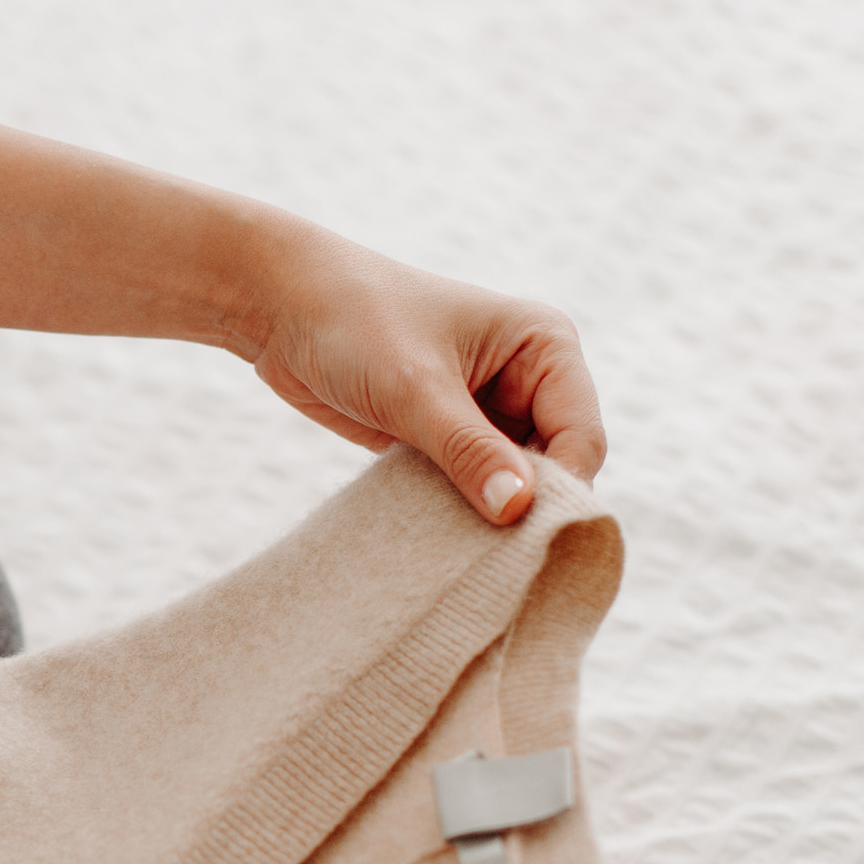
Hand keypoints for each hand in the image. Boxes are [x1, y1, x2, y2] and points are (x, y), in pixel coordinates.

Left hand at [239, 228, 605, 525]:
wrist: (281, 308)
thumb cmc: (354, 322)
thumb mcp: (414, 388)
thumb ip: (468, 451)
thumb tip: (518, 509)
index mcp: (546, 346)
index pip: (582, 437)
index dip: (560, 490)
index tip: (518, 533)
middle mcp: (529, 379)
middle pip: (556, 469)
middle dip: (525, 510)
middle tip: (485, 555)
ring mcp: (489, 412)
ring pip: (514, 487)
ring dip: (487, 518)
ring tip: (455, 549)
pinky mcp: (450, 439)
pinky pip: (471, 491)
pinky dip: (457, 515)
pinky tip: (434, 541)